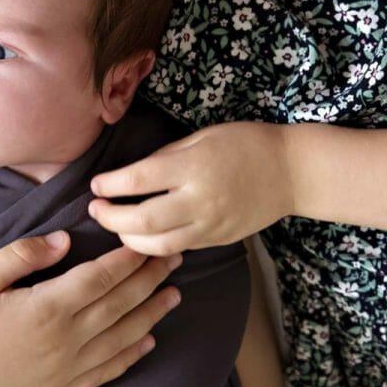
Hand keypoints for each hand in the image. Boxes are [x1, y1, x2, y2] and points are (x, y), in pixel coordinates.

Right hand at [0, 232, 182, 386]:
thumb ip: (24, 254)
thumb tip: (66, 239)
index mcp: (48, 308)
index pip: (102, 278)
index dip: (129, 259)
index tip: (149, 241)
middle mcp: (66, 341)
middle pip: (120, 305)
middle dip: (150, 280)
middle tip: (175, 258)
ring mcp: (66, 369)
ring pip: (122, 339)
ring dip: (151, 315)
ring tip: (173, 296)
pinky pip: (107, 372)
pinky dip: (131, 356)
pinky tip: (147, 341)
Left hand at [87, 122, 293, 254]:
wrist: (291, 172)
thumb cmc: (245, 144)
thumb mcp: (201, 137)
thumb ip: (166, 157)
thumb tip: (132, 176)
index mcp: (192, 167)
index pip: (137, 180)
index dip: (109, 184)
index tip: (96, 184)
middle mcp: (199, 200)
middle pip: (141, 221)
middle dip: (110, 218)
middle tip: (96, 210)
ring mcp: (210, 225)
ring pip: (157, 246)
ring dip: (128, 240)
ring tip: (116, 226)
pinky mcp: (218, 241)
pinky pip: (179, 248)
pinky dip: (154, 247)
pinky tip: (142, 238)